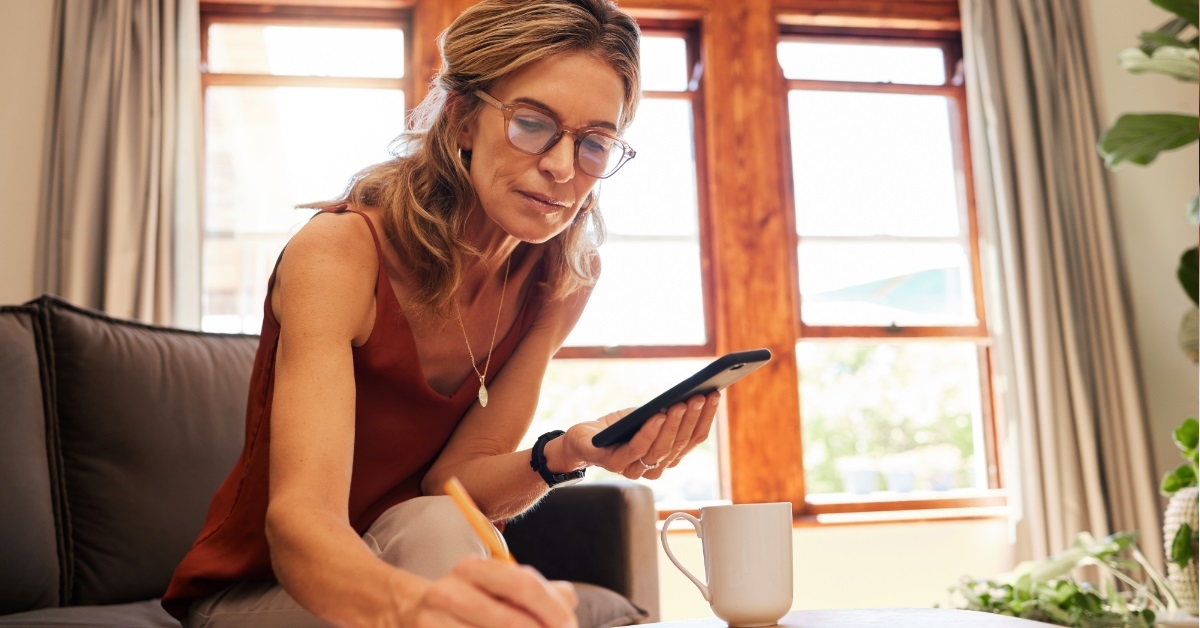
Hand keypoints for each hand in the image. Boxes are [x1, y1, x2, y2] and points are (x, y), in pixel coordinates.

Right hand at [403, 556, 576, 627]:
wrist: (407, 612)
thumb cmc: (469, 601)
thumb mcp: (497, 586)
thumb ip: (538, 591)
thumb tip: (568, 601)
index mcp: (473, 569)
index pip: (524, 584)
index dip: (552, 610)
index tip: (569, 627)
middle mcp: (449, 592)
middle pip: (510, 622)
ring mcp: (433, 623)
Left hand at [565, 391, 720, 479]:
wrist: (582, 439)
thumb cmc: (618, 428)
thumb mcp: (646, 416)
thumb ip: (667, 413)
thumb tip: (692, 393)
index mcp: (667, 456)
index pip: (693, 439)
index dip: (706, 418)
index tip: (715, 395)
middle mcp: (655, 467)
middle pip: (680, 444)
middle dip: (692, 418)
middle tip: (700, 397)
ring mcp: (635, 468)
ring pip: (662, 448)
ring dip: (674, 424)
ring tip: (681, 403)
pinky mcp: (615, 464)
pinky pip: (637, 448)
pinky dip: (650, 431)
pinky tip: (658, 414)